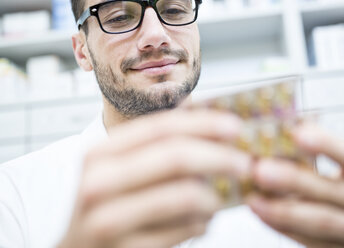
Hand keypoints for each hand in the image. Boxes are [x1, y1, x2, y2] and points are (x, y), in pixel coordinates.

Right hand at [58, 109, 251, 247]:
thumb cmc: (100, 207)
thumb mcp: (112, 170)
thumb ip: (150, 146)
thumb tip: (200, 114)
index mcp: (98, 155)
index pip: (160, 128)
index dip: (202, 123)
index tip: (234, 126)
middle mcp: (99, 183)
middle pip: (176, 157)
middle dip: (220, 156)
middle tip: (245, 162)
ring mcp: (110, 220)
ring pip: (185, 195)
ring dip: (215, 194)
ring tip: (222, 196)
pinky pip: (184, 229)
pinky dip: (203, 222)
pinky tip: (202, 220)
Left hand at [247, 123, 343, 247]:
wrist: (341, 229)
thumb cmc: (327, 192)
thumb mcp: (324, 169)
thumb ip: (305, 153)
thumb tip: (275, 130)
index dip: (326, 144)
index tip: (297, 133)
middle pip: (335, 191)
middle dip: (294, 180)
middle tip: (260, 170)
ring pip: (324, 222)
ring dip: (284, 210)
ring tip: (253, 199)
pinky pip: (313, 242)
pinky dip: (284, 228)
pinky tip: (263, 215)